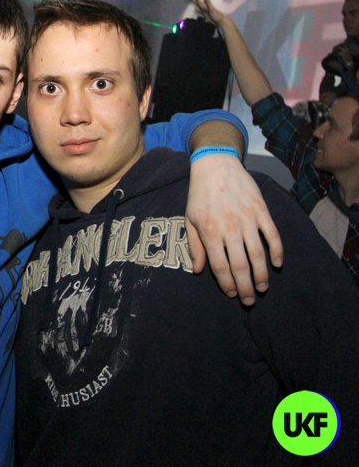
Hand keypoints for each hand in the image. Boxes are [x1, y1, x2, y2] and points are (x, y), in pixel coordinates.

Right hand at [185, 0, 228, 28]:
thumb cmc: (217, 15)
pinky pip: (199, 10)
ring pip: (197, 3)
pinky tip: (195, 9)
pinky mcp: (205, 14)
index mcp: (203, 4)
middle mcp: (203, 5)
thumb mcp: (211, 8)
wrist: (221, 21)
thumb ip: (208, 2)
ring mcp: (203, 9)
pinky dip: (197, 9)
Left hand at [186, 154, 283, 304]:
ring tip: (262, 288)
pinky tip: (277, 264)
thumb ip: (195, 246)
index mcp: (210, 232)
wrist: (216, 165)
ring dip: (262, 275)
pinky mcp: (261, 211)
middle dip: (245, 287)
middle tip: (249, 301)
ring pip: (258, 254)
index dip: (226, 283)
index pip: (220, 266)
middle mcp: (230, 228)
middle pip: (241, 265)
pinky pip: (273, 235)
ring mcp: (248, 219)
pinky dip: (277, 251)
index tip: (230, 293)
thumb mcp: (189, 219)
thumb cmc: (200, 195)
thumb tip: (198, 270)